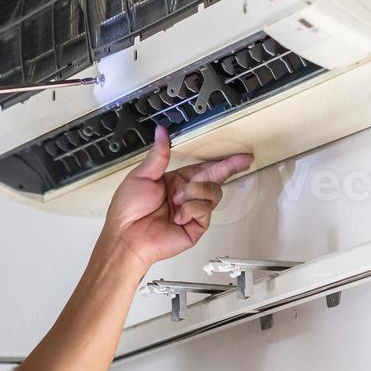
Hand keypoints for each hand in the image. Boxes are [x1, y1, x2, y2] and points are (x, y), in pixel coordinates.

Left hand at [104, 126, 253, 268]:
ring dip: (195, 191)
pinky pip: (204, 210)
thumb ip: (158, 154)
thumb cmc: (128, 209)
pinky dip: (191, 209)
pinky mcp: (196, 226)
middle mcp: (187, 195)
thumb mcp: (142, 175)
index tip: (239, 155)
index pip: (204, 167)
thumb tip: (161, 133)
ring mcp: (192, 211)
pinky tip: (178, 215)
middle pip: (215, 178)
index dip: (222, 161)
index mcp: (176, 181)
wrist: (127, 237)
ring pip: (212, 192)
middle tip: (243, 160)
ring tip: (178, 199)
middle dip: (228, 167)